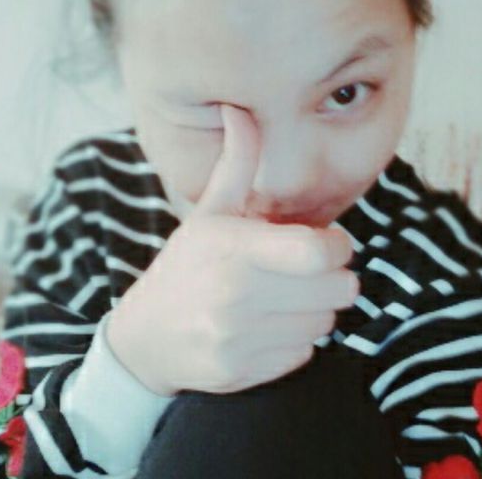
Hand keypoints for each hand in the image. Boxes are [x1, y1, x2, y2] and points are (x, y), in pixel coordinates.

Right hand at [106, 104, 358, 396]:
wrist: (145, 337)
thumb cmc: (187, 265)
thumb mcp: (210, 211)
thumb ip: (236, 162)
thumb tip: (239, 108)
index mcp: (231, 248)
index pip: (318, 252)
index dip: (336, 245)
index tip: (324, 241)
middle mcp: (233, 296)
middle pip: (336, 290)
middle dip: (332, 277)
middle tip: (308, 269)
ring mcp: (236, 340)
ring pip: (324, 323)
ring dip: (316, 307)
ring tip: (285, 296)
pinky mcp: (241, 373)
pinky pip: (305, 353)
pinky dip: (298, 339)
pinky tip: (269, 325)